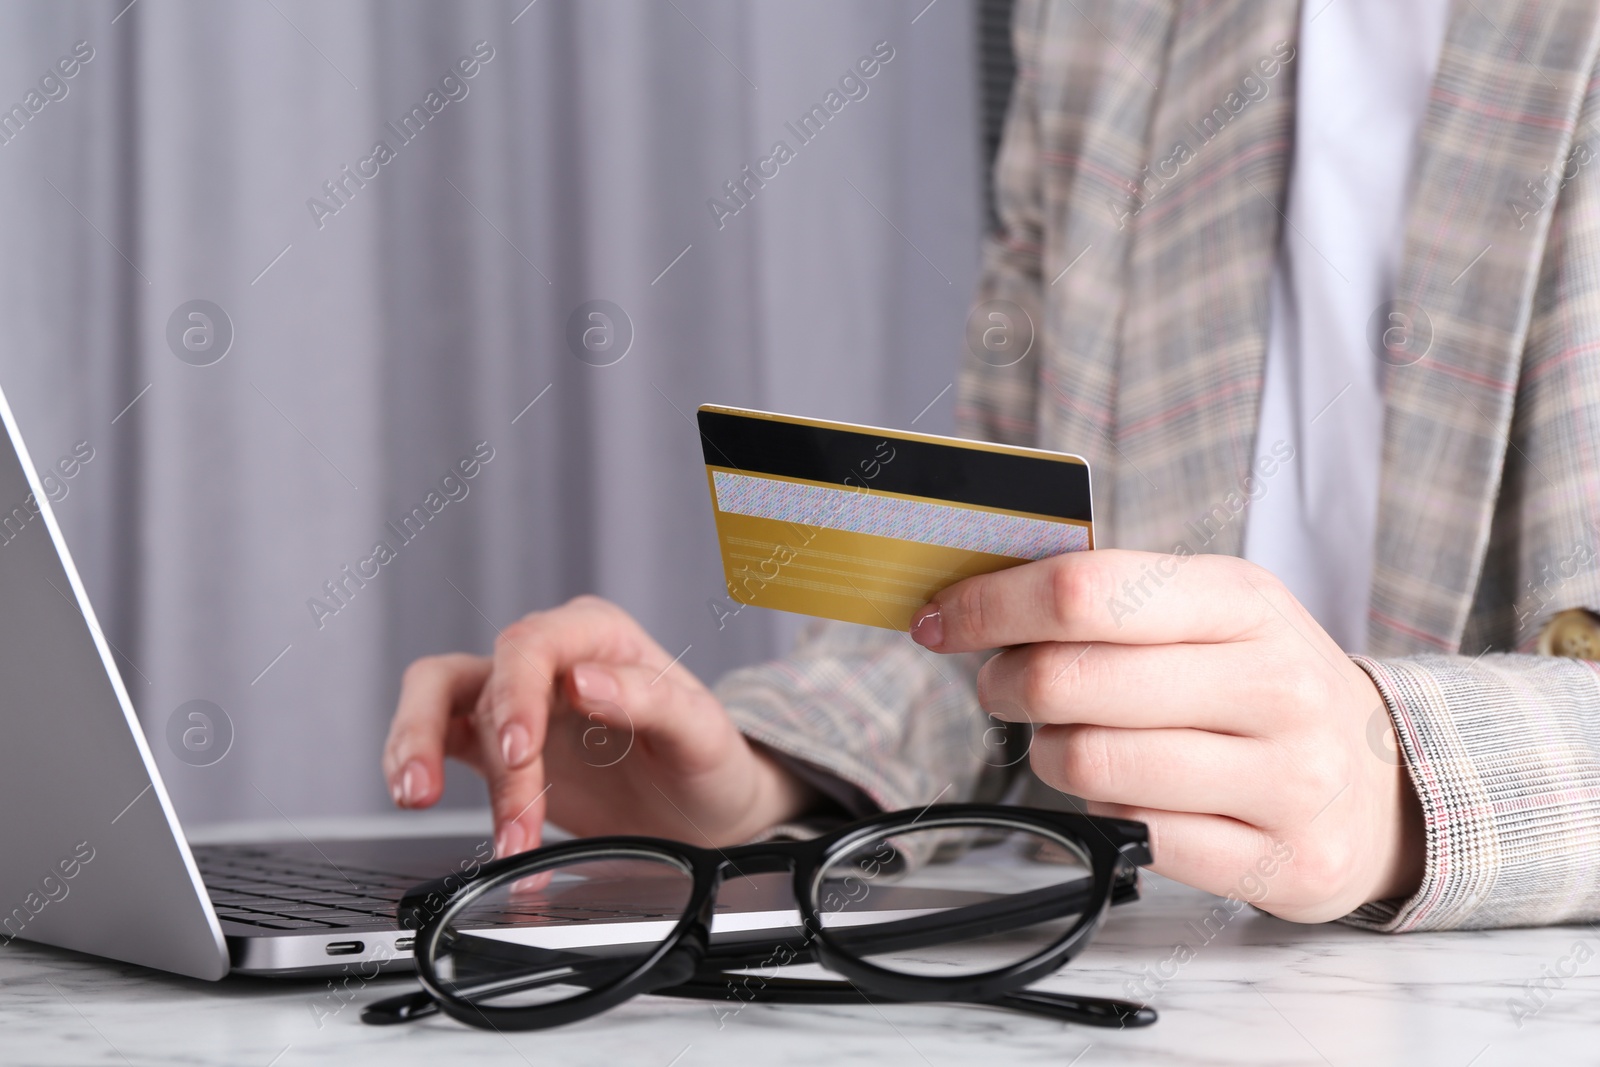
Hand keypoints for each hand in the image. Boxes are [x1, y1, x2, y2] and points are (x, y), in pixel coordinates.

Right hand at [383, 595, 816, 856]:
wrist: (704, 812)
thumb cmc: (708, 762)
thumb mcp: (702, 732)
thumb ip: (650, 699)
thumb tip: (584, 680)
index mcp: (601, 638)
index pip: (534, 643)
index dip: (515, 693)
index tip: (520, 749)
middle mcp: (553, 661)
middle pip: (480, 674)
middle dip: (468, 735)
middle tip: (490, 799)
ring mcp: (519, 702)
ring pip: (438, 696)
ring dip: (421, 747)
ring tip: (416, 799)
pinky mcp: (498, 746)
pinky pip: (439, 737)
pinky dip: (418, 765)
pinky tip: (417, 799)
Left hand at [909, 549, 1424, 922]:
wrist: (1384, 782)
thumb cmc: (1261, 684)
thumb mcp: (1210, 612)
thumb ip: (1107, 597)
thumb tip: (974, 594)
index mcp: (1243, 600)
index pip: (1084, 593)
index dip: (991, 605)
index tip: (942, 620)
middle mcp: (1273, 685)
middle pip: (1069, 680)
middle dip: (1005, 683)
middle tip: (1002, 686)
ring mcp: (1285, 779)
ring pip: (1089, 764)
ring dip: (1048, 753)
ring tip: (1069, 739)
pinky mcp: (1278, 862)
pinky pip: (1134, 836)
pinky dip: (1105, 813)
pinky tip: (1129, 792)